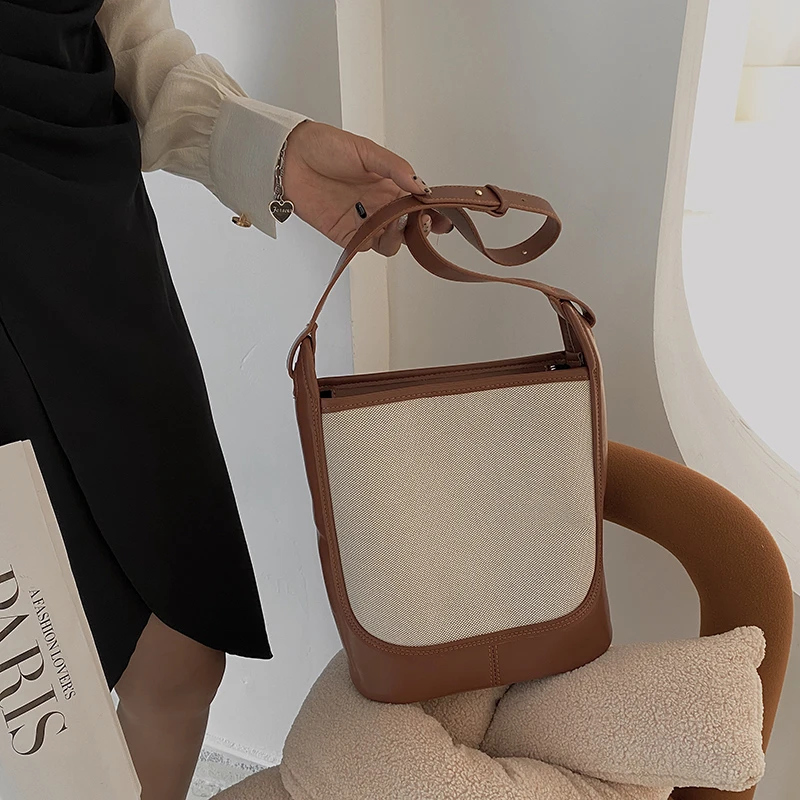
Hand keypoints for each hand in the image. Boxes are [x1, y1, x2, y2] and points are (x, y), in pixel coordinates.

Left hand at [282, 121, 452, 254]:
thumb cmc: (325, 147)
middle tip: (420, 221)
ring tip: (395, 222)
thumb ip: (396, 168)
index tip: (442, 217)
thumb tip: (421, 186)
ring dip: (398, 237)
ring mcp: (363, 222)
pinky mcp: (346, 235)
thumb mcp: (367, 151)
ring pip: (391, 242)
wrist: (289, 157)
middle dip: (419, 229)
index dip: (433, 214)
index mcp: (390, 185)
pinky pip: (366, 247)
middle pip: (408, 228)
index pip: (418, 205)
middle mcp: (380, 206)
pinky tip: (377, 230)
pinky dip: (376, 243)